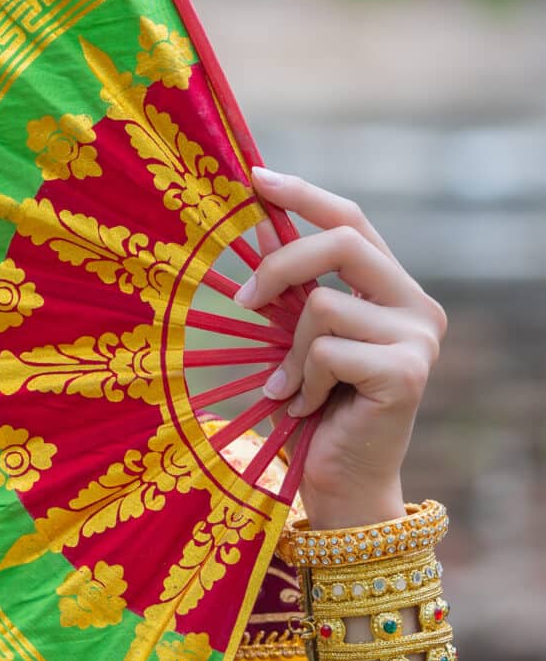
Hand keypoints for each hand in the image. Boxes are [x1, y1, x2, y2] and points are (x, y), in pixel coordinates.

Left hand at [238, 167, 445, 527]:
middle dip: (280, 264)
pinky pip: (328, 351)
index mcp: (395, 289)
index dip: (304, 195)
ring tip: (292, 388)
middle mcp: (418, 306)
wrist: (345, 482)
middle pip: (342, 242)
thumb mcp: (298, 337)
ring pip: (324, 306)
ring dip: (292, 352)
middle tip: (243, 298)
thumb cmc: (316, 408)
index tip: (255, 178)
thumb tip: (254, 225)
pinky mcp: (407, 371)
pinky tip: (310, 408)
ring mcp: (418, 338)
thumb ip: (291, 288)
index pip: (353, 219)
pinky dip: (305, 380)